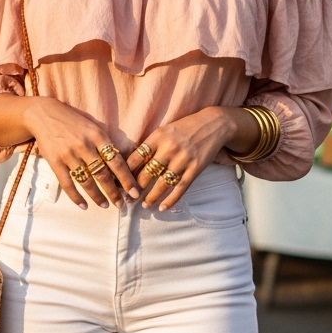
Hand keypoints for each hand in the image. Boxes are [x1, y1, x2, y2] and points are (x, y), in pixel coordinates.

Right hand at [0, 93, 139, 209]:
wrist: (43, 114)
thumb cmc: (72, 121)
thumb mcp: (93, 126)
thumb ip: (105, 143)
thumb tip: (120, 165)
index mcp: (98, 135)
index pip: (116, 162)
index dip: (127, 179)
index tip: (134, 192)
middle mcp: (84, 145)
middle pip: (103, 174)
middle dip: (114, 193)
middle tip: (121, 205)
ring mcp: (69, 154)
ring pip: (87, 182)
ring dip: (97, 197)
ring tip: (105, 205)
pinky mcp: (55, 162)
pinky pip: (67, 184)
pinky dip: (76, 197)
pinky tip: (83, 206)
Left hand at [127, 106, 259, 210]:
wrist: (213, 125)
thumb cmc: (184, 129)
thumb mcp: (164, 131)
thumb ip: (150, 146)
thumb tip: (131, 165)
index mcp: (158, 137)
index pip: (135, 159)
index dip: (125, 173)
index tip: (118, 183)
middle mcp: (169, 149)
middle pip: (146, 174)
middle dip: (135, 189)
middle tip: (128, 198)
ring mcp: (183, 160)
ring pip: (162, 185)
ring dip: (150, 197)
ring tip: (144, 204)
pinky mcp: (195, 169)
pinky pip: (179, 189)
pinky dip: (170, 200)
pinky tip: (162, 207)